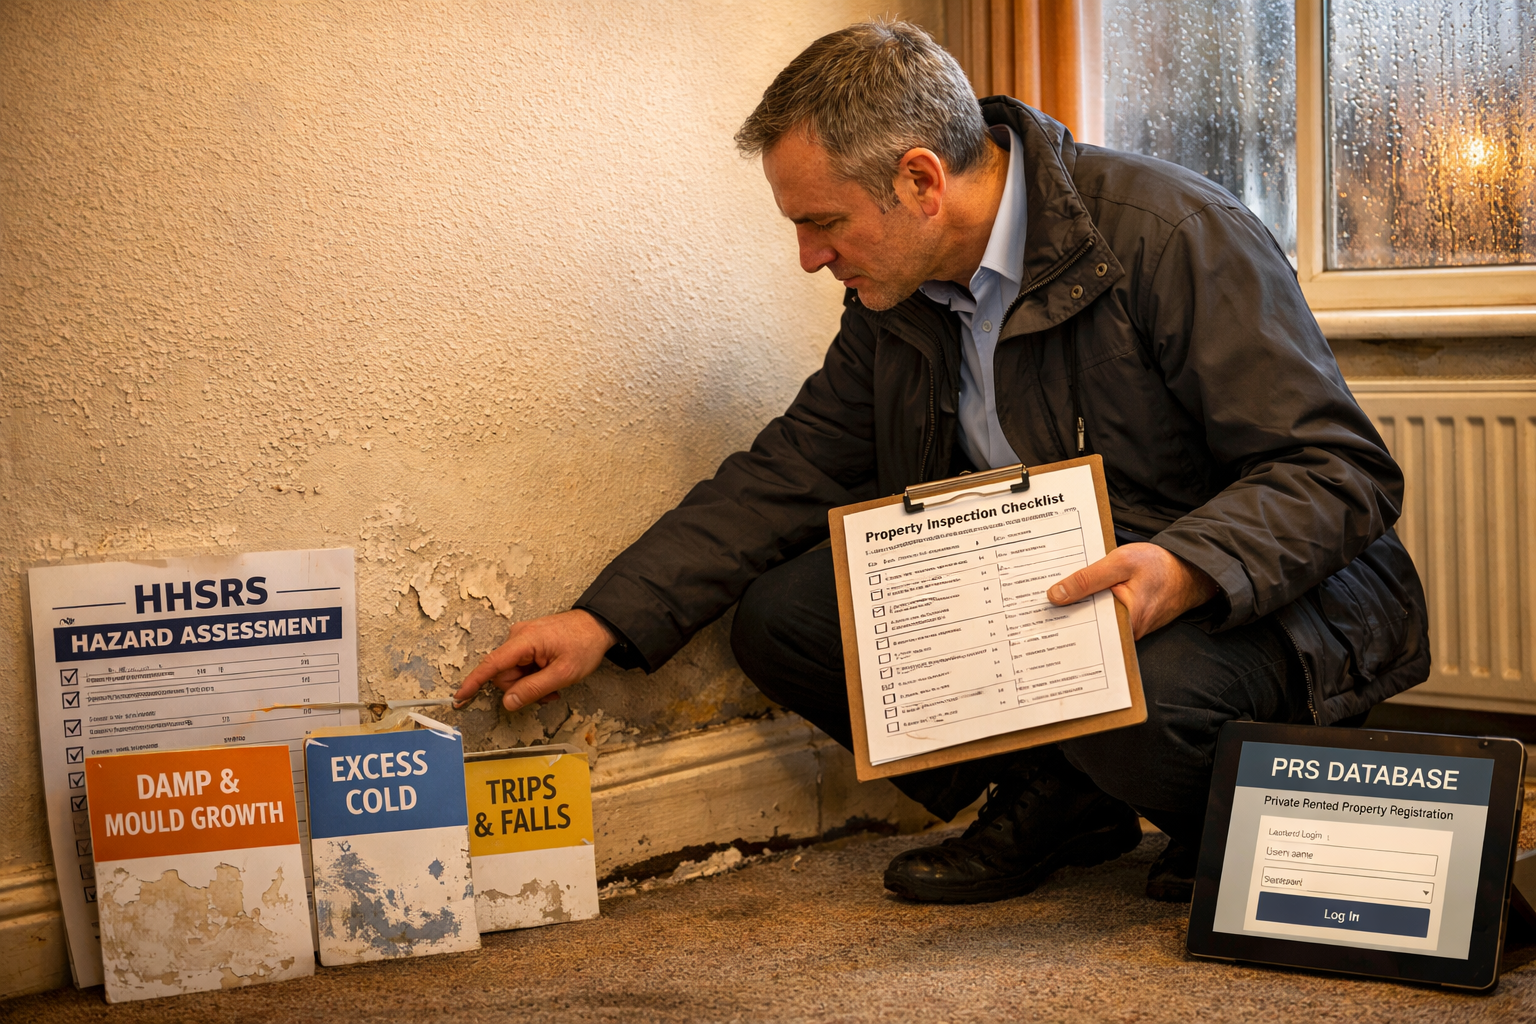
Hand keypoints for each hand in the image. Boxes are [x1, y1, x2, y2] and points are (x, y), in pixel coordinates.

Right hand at [453, 610, 615, 712]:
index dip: (474, 682)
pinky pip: (521, 665)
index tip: (459, 696)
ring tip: (553, 684)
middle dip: (521, 688)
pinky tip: (549, 675)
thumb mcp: (563, 674)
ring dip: (529, 683)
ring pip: (513, 672)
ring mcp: (522, 638)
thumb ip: (533, 689)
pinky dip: (532, 675)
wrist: (598, 625)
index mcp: (524, 640)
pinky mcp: (527, 641)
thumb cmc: (584, 645)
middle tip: (548, 692)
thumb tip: (507, 702)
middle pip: (504, 674)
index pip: (492, 664)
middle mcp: (518, 636)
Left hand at [1047, 543, 1218, 639]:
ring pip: (1095, 621)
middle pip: (1087, 626)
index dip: (1060, 617)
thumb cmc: (1159, 565)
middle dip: (1065, 614)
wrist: (1189, 570)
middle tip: (1038, 605)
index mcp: (1126, 621)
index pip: (1084, 626)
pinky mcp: (1130, 622)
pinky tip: (1078, 596)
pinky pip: (1105, 617)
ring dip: (1078, 609)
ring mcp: (1129, 629)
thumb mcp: (1120, 563)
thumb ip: (1087, 579)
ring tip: (1054, 598)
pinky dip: (1092, 606)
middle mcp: (1127, 632)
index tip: (1036, 613)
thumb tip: (1056, 595)